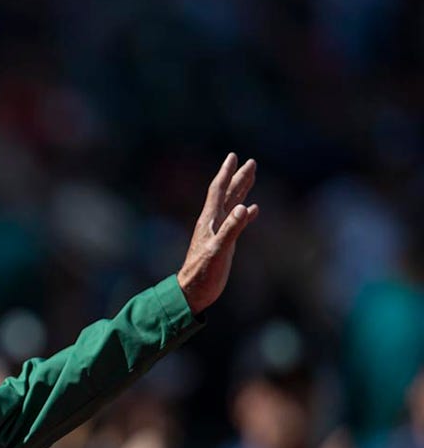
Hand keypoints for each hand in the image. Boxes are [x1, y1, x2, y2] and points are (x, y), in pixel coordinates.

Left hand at [177, 153, 258, 313]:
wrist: (193, 291)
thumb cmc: (203, 272)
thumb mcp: (219, 250)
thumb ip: (232, 229)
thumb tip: (245, 207)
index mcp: (209, 220)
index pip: (219, 190)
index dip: (226, 173)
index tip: (233, 156)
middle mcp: (213, 222)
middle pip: (227, 194)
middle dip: (238, 177)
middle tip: (250, 161)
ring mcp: (218, 231)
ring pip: (232, 205)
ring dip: (242, 191)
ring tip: (251, 176)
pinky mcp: (223, 242)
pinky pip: (236, 222)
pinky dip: (246, 214)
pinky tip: (254, 209)